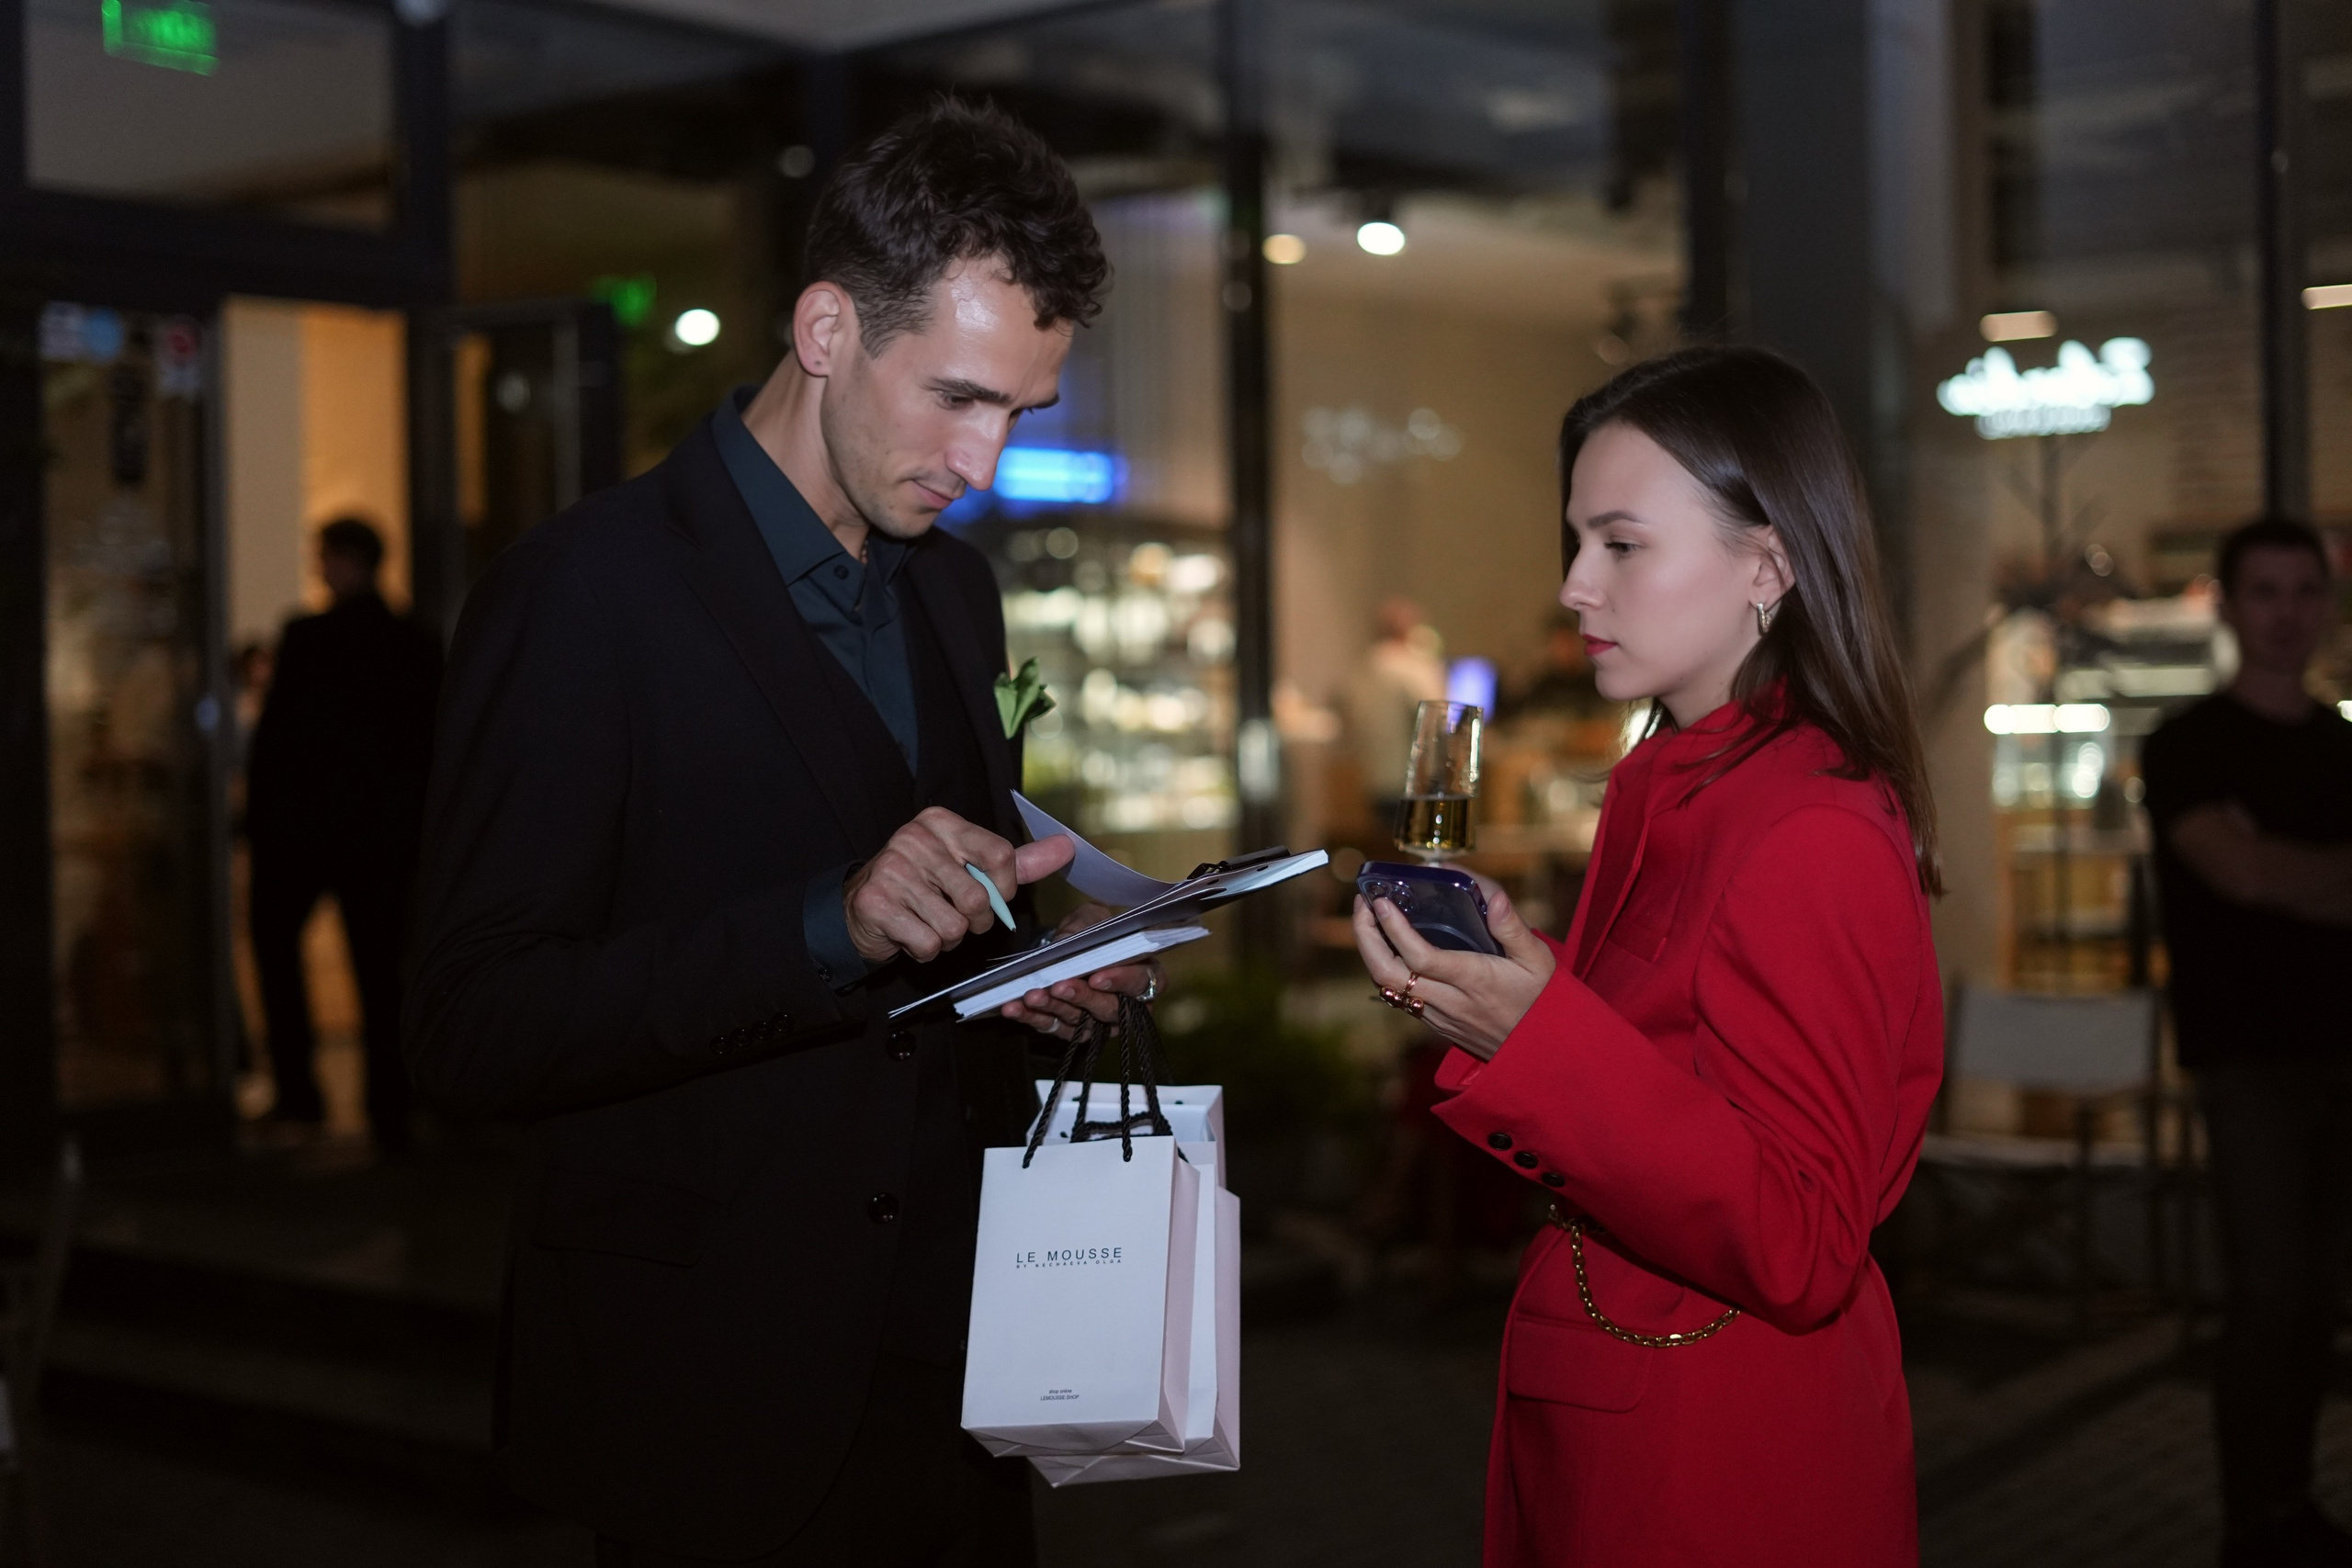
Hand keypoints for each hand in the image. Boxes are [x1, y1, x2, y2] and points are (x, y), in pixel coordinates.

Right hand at [844, 809, 1076, 964]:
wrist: (863, 909)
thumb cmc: (926, 886)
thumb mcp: (969, 867)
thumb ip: (1017, 862)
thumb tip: (1066, 847)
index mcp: (941, 822)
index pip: (1000, 855)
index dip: (1003, 889)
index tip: (992, 895)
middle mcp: (914, 839)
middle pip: (978, 899)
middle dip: (974, 922)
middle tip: (954, 915)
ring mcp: (892, 870)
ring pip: (954, 927)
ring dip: (948, 938)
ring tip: (929, 922)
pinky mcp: (876, 903)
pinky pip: (928, 944)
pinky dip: (925, 950)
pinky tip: (910, 932)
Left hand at [1000, 901, 1165, 1042]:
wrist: (1067, 947)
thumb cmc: (1091, 931)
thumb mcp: (1091, 918)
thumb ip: (1085, 927)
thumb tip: (1069, 942)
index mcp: (1143, 975)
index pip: (1141, 983)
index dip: (1121, 981)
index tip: (1097, 976)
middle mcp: (1126, 1005)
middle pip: (1110, 1009)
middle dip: (1082, 997)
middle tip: (1059, 986)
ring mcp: (1099, 1023)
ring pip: (1080, 1022)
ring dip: (1053, 1008)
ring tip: (1032, 995)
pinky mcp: (1071, 1031)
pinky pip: (1052, 1028)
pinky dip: (1031, 1017)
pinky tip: (1013, 1008)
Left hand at [1353, 875, 1555, 1060]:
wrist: (1542, 1050)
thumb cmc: (1543, 1001)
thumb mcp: (1539, 960)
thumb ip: (1513, 928)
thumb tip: (1493, 899)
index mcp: (1473, 981)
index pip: (1421, 957)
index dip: (1394, 930)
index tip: (1380, 902)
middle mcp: (1449, 1002)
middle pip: (1388, 974)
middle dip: (1366, 937)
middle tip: (1363, 905)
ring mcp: (1439, 1016)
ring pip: (1388, 987)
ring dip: (1370, 952)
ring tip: (1369, 918)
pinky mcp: (1436, 1024)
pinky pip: (1400, 997)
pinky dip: (1385, 968)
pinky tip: (1387, 945)